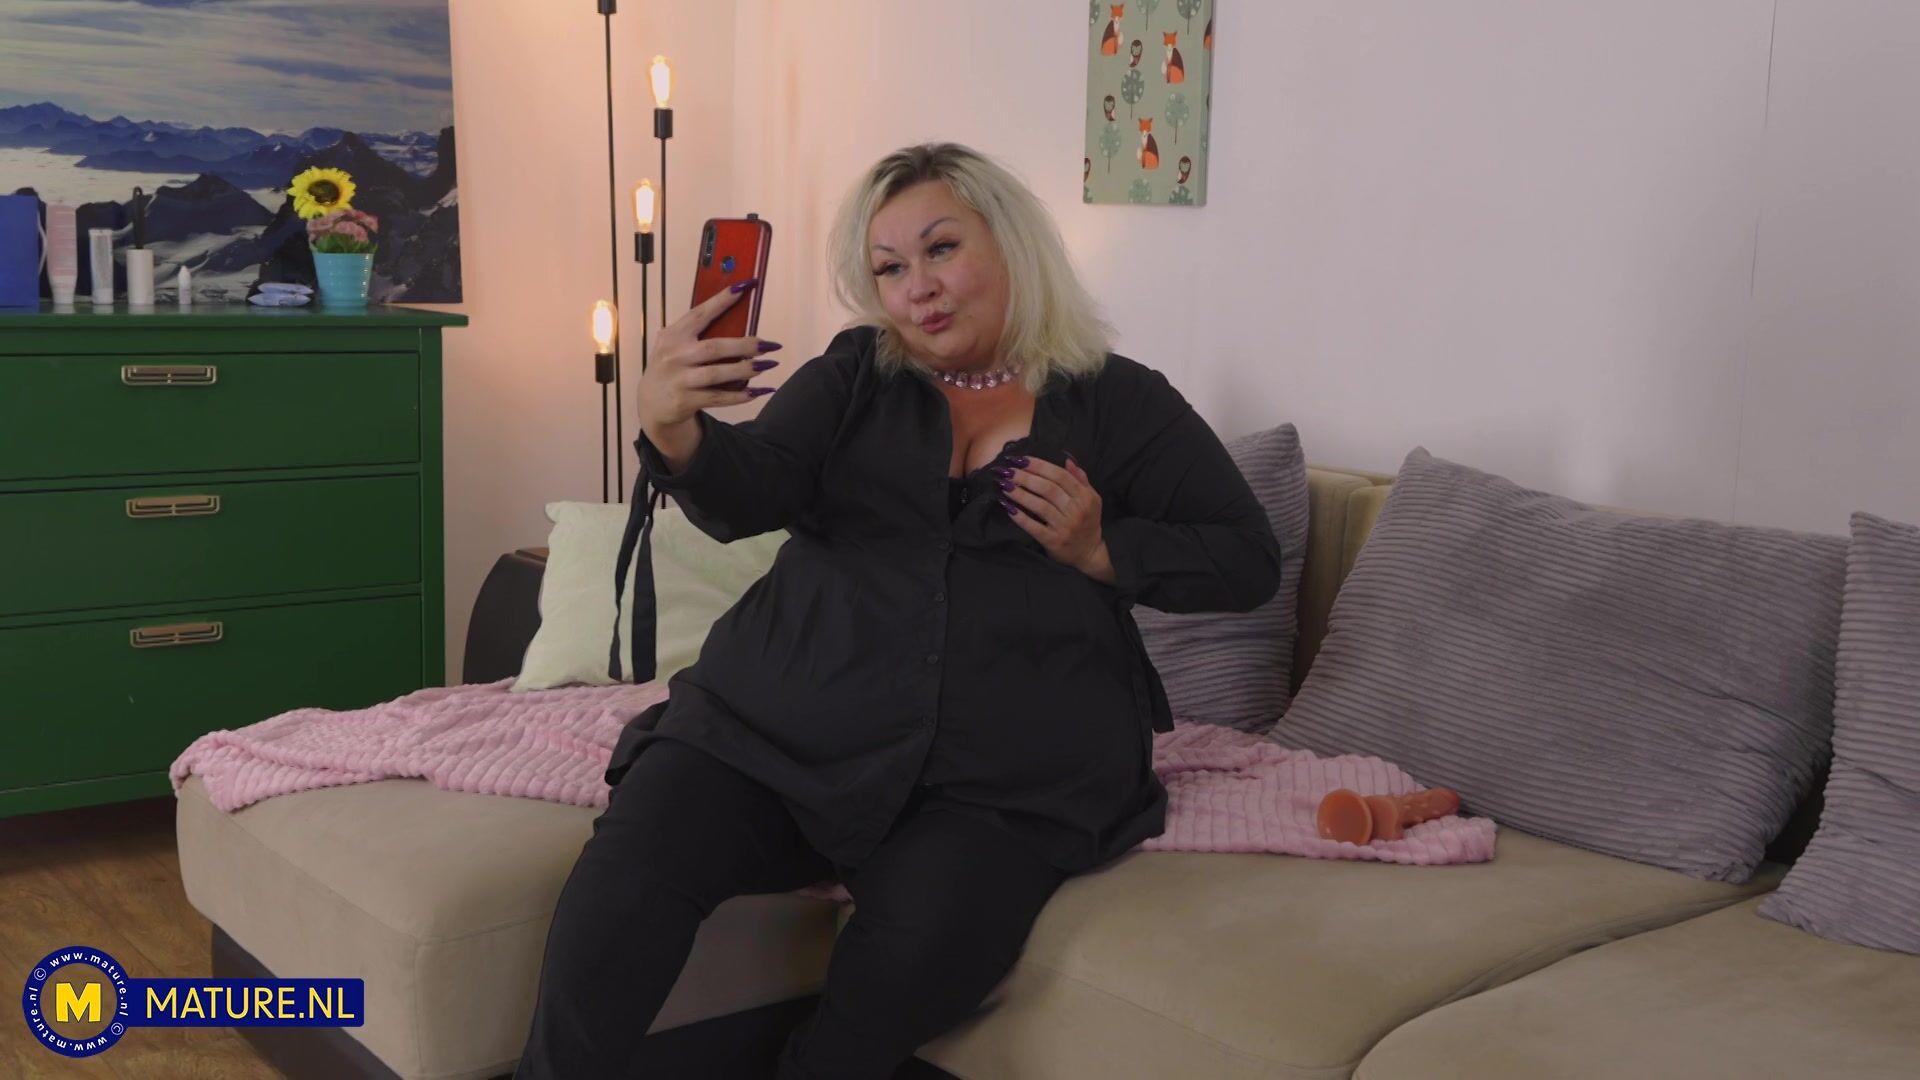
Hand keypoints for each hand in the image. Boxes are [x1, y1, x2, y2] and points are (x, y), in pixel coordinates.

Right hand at [636, 279, 782, 430]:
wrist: (651, 404)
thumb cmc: (672, 368)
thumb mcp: (675, 346)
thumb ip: (697, 334)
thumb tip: (739, 323)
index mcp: (673, 335)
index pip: (700, 314)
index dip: (722, 300)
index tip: (745, 286)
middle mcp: (674, 355)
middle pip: (714, 347)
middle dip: (745, 345)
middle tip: (769, 344)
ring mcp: (679, 379)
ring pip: (717, 373)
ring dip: (746, 369)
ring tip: (768, 365)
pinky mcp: (685, 401)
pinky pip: (718, 397)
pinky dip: (740, 396)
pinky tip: (758, 392)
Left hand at [999, 454, 1113, 581]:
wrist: (1089, 553)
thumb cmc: (1087, 522)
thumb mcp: (1092, 498)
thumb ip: (1080, 479)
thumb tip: (1067, 459)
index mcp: (1085, 496)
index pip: (1060, 476)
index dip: (1039, 466)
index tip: (1021, 459)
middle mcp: (1077, 510)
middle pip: (1048, 489)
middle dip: (1026, 477)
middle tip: (1008, 471)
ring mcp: (1065, 527)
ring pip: (1040, 506)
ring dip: (1020, 494)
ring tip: (1005, 485)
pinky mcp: (1054, 541)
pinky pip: (1034, 527)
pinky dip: (1021, 517)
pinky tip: (1008, 508)